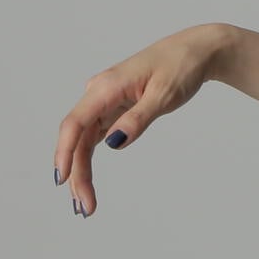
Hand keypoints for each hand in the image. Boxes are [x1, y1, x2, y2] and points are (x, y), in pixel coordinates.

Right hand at [53, 23, 227, 217]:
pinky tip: (86, 180)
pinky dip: (89, 158)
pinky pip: (94, 136)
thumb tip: (113, 143)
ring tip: (85, 203)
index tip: (63, 179)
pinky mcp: (113, 107)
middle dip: (76, 173)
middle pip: (77, 137)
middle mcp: (99, 92)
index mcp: (107, 86)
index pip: (75, 122)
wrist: (196, 51)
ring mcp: (104, 100)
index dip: (64, 152)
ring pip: (83, 140)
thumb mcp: (164, 95)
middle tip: (85, 207)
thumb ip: (138, 118)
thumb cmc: (181, 67)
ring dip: (80, 170)